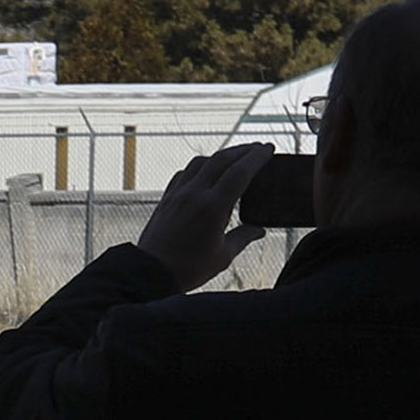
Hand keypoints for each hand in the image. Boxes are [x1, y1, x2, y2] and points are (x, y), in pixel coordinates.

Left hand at [135, 144, 273, 291]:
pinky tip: (206, 171)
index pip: (239, 172)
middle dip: (243, 150)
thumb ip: (243, 237)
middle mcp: (194, 194)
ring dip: (221, 155)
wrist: (151, 271)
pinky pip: (184, 173)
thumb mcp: (223, 256)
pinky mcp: (166, 198)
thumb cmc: (188, 268)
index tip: (269, 149)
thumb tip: (259, 230)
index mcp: (212, 207)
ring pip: (201, 162)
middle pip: (221, 160)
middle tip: (258, 148)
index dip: (256, 158)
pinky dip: (199, 166)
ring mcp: (177, 194)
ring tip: (235, 156)